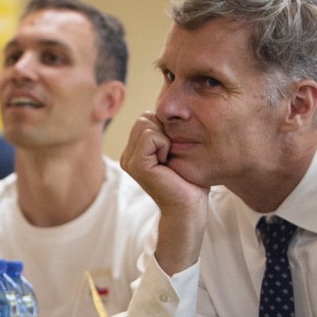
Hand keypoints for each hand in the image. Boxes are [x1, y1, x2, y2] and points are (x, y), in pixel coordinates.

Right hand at [121, 113, 211, 229]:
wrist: (189, 206)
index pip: (146, 118)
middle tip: (172, 154)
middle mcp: (128, 155)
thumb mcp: (176, 148)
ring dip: (165, 137)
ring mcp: (129, 160)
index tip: (173, 150)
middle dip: (164, 129)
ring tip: (169, 159)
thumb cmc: (188, 180)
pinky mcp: (136, 164)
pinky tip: (167, 162)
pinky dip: (164, 144)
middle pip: (144, 117)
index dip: (165, 127)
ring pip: (145, 123)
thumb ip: (166, 131)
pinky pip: (149, 136)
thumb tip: (168, 109)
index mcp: (135, 151)